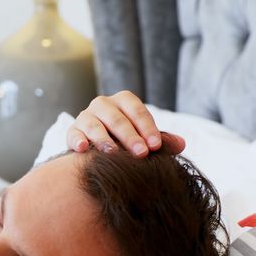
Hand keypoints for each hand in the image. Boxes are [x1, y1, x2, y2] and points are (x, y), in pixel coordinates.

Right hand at [67, 91, 185, 156]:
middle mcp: (103, 104)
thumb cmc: (126, 141)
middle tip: (141, 153)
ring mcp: (86, 117)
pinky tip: (83, 149)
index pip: (137, 110)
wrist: (98, 149)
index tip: (156, 147)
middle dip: (130, 136)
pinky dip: (78, 140)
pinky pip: (74, 134)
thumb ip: (162, 141)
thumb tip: (182, 144)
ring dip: (104, 139)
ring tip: (113, 153)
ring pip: (94, 125)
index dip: (147, 128)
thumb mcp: (144, 139)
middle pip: (117, 118)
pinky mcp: (73, 131)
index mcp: (123, 101)